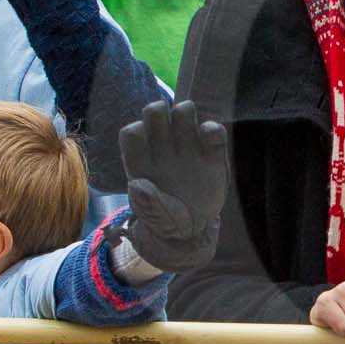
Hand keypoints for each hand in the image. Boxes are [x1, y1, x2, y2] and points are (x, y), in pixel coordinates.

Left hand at [118, 100, 228, 271]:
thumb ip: (148, 203)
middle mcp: (162, 148)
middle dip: (158, 113)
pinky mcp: (211, 154)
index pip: (132, 133)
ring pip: (182, 112)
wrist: (193, 231)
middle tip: (166, 130)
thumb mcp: (156, 219)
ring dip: (184, 114)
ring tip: (189, 133)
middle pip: (155, 112)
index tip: (145, 145)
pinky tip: (210, 139)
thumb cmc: (167, 220)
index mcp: (141, 160)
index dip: (137, 132)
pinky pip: (213, 132)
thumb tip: (137, 184)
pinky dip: (212, 129)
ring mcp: (187, 148)